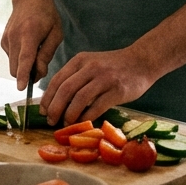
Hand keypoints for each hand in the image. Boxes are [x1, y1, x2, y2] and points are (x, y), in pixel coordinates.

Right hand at [0, 0, 61, 100]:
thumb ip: (47, 55)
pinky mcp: (3, 41)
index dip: (24, 74)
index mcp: (30, 34)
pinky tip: (28, 46)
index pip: (25, 58)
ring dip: (24, 67)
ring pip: (14, 66)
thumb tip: (38, 74)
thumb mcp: (56, 33)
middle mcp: (14, 37)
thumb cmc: (47, 15)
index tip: (21, 88)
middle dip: (27, 75)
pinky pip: (12, 59)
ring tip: (36, 51)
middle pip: (17, 68)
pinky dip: (20, 59)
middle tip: (41, 65)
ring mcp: (6, 39)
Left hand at [39, 47, 156, 125]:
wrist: (142, 61)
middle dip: (55, 108)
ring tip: (66, 124)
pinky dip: (87, 117)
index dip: (47, 97)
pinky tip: (83, 123)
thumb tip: (56, 100)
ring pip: (79, 99)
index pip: (57, 80)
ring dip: (69, 114)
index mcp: (80, 60)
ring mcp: (104, 78)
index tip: (43, 111)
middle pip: (65, 90)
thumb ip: (76, 77)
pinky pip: (97, 106)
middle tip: (51, 121)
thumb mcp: (91, 64)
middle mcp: (90, 67)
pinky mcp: (117, 90)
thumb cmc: (114, 66)